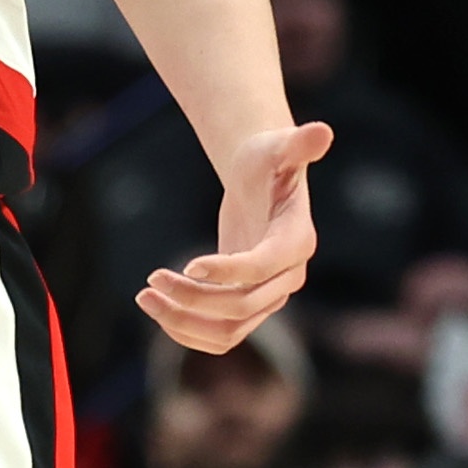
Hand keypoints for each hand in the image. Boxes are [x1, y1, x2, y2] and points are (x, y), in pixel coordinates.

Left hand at [140, 118, 332, 350]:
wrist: (261, 181)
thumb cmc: (267, 160)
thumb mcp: (277, 147)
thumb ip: (298, 144)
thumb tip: (322, 132)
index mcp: (297, 242)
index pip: (261, 268)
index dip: (226, 271)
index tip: (187, 265)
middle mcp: (288, 277)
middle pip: (241, 305)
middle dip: (193, 297)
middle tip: (151, 279)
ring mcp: (269, 297)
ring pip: (228, 330)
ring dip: (183, 322)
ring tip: (144, 298)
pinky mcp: (248, 307)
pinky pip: (220, 336)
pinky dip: (187, 331)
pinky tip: (158, 309)